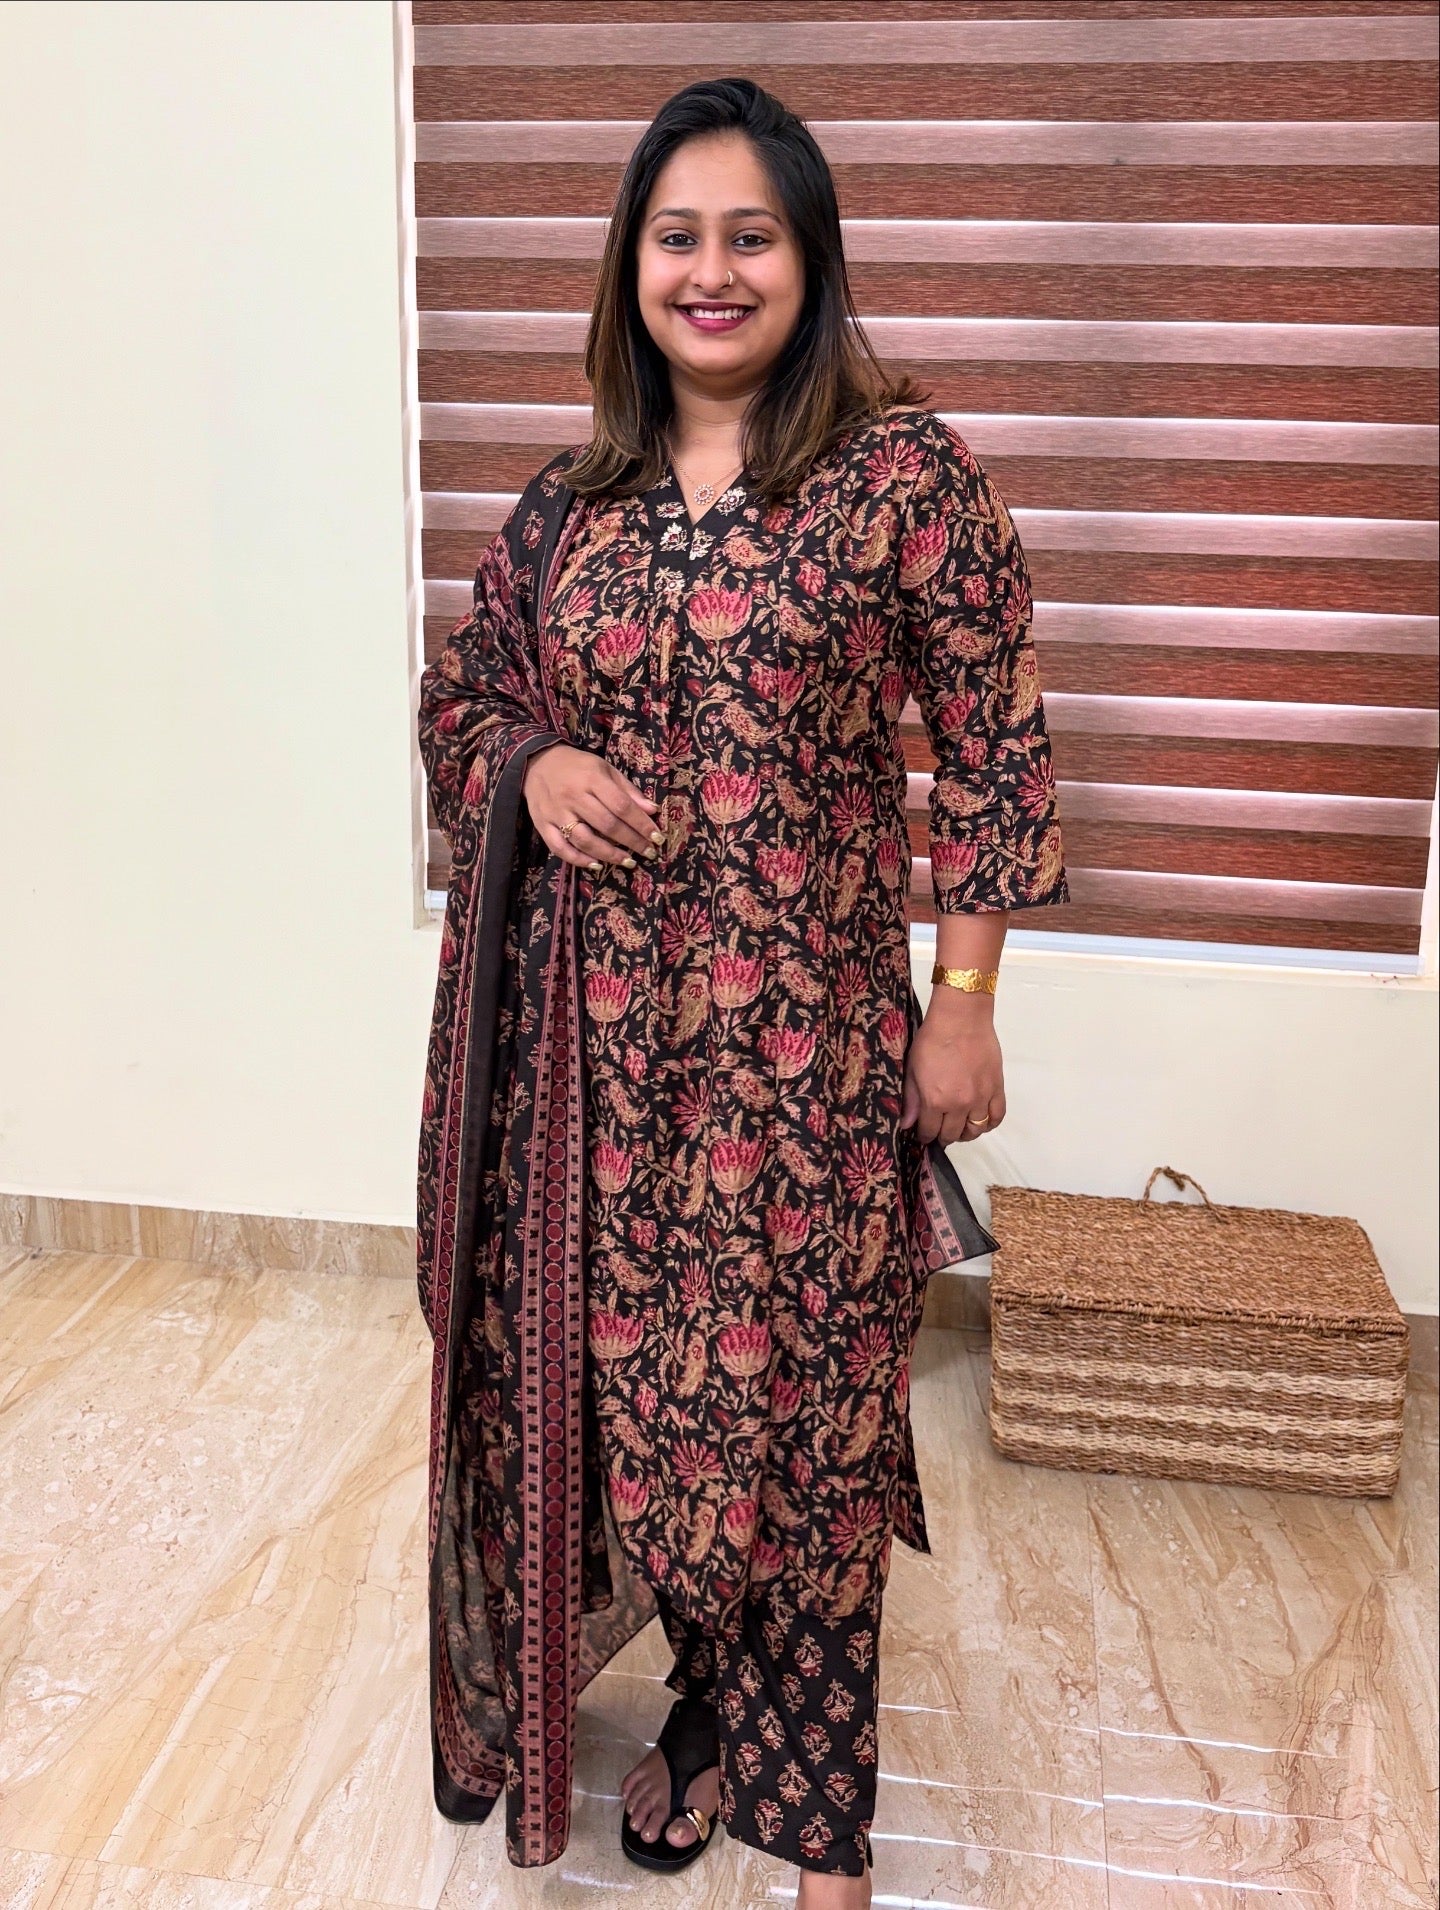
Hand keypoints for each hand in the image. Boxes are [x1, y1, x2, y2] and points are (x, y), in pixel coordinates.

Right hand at [522, 743, 663, 870]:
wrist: (536, 762)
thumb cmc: (577, 766)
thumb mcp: (604, 769)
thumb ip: (627, 790)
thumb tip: (652, 810)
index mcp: (591, 778)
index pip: (621, 805)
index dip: (641, 824)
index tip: (657, 837)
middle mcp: (573, 796)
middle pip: (607, 824)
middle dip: (631, 841)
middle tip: (648, 852)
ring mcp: (556, 812)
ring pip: (585, 839)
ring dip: (609, 854)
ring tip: (628, 862)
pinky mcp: (542, 825)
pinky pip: (560, 848)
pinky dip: (578, 859)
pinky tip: (596, 865)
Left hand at [899, 994, 1005, 1145]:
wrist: (961, 1018)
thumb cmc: (932, 1039)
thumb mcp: (913, 1068)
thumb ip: (912, 1099)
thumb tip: (907, 1124)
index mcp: (935, 1100)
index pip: (930, 1131)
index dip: (925, 1136)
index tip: (924, 1134)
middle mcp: (959, 1105)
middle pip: (953, 1134)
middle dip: (943, 1136)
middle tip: (940, 1131)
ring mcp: (981, 1098)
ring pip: (976, 1130)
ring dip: (966, 1133)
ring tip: (959, 1127)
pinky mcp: (997, 1088)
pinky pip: (997, 1116)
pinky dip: (989, 1124)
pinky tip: (981, 1120)